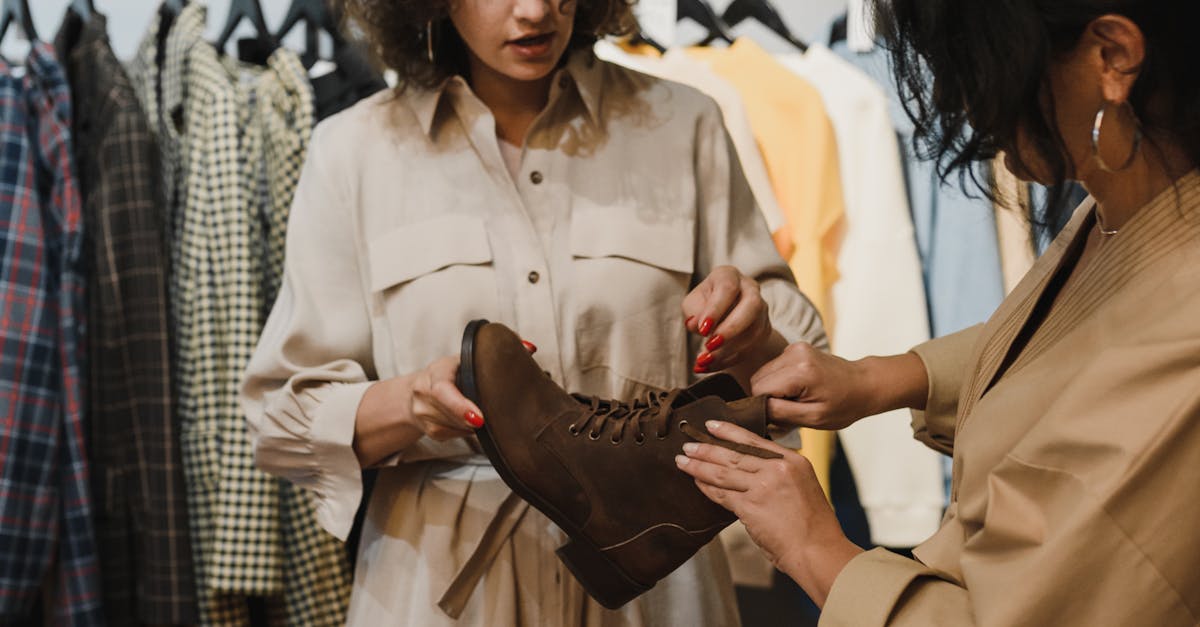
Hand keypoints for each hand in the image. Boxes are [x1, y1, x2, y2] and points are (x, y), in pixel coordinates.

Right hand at [354, 340, 536, 465]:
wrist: (417, 392)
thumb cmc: (450, 372)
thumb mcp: (465, 358)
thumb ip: (495, 353)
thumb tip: (529, 348)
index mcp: (436, 372)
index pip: (441, 391)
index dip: (459, 406)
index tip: (479, 419)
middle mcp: (424, 394)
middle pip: (452, 415)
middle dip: (473, 420)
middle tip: (494, 422)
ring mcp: (424, 415)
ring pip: (455, 428)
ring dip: (472, 426)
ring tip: (486, 416)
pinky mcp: (431, 432)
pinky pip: (455, 435)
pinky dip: (468, 430)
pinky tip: (474, 422)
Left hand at [675, 421, 861, 605]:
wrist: (818, 551)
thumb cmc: (814, 527)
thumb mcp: (804, 486)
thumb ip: (781, 475)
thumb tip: (753, 472)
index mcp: (794, 461)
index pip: (754, 440)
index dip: (729, 431)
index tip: (712, 425)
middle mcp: (778, 469)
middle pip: (733, 453)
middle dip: (707, 448)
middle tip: (688, 443)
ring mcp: (763, 486)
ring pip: (722, 471)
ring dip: (699, 465)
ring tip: (683, 459)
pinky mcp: (750, 506)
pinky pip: (721, 493)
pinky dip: (706, 487)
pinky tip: (695, 481)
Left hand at [683, 266, 770, 372]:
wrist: (721, 313)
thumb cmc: (703, 304)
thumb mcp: (692, 304)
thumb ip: (693, 312)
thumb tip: (696, 324)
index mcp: (729, 276)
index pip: (728, 288)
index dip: (716, 309)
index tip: (702, 329)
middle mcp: (750, 289)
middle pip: (752, 305)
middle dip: (731, 329)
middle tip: (710, 345)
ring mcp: (761, 310)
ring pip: (755, 330)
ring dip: (729, 349)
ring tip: (705, 360)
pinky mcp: (764, 329)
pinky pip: (752, 347)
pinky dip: (729, 360)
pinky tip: (710, 366)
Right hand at [750, 345, 929, 430]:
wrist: (865, 385)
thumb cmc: (844, 405)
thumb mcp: (813, 418)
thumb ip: (780, 414)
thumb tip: (753, 410)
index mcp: (800, 371)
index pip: (759, 390)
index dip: (765, 407)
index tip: (782, 416)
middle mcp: (794, 353)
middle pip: (757, 380)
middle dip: (768, 397)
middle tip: (791, 409)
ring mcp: (795, 347)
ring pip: (762, 374)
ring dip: (773, 389)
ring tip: (796, 399)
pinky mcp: (795, 347)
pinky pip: (772, 368)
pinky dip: (779, 381)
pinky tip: (797, 389)